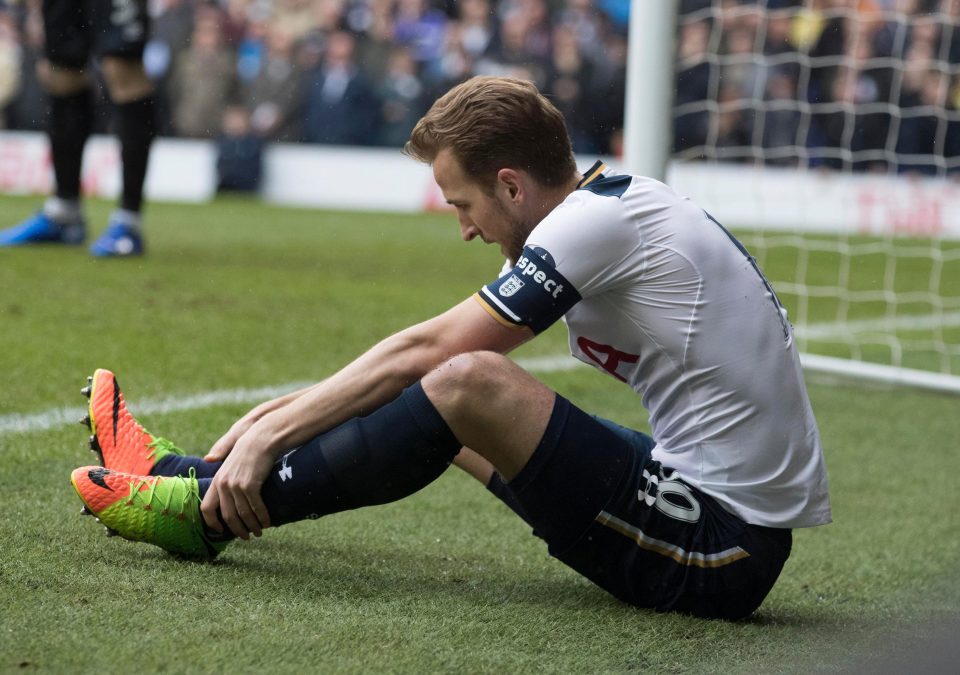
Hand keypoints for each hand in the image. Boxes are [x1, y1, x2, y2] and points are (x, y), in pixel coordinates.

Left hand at [201, 423, 276, 538]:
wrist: (261, 439)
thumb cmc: (248, 448)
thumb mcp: (230, 457)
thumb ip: (219, 461)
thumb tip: (208, 459)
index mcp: (216, 481)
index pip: (206, 508)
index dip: (212, 523)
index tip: (221, 531)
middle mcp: (223, 485)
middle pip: (227, 516)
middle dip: (238, 530)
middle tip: (246, 537)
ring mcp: (236, 485)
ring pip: (243, 514)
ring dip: (252, 526)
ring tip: (259, 532)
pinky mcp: (250, 485)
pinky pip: (255, 507)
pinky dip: (262, 517)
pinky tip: (267, 522)